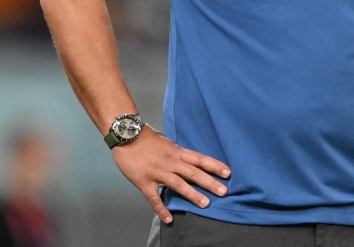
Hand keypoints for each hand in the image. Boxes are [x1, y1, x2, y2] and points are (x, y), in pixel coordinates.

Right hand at [112, 126, 230, 222]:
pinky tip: (169, 219)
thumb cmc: (145, 137)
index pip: (200, 159)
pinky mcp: (144, 181)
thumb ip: (176, 152)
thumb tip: (186, 158)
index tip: (228, 172)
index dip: (214, 165)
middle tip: (224, 191)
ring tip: (206, 204)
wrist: (126, 135)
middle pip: (194, 172)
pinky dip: (161, 209)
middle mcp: (171, 162)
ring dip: (193, 195)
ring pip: (179, 184)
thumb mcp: (165, 141)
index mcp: (177, 152)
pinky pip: (154, 198)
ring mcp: (158, 172)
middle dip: (209, 182)